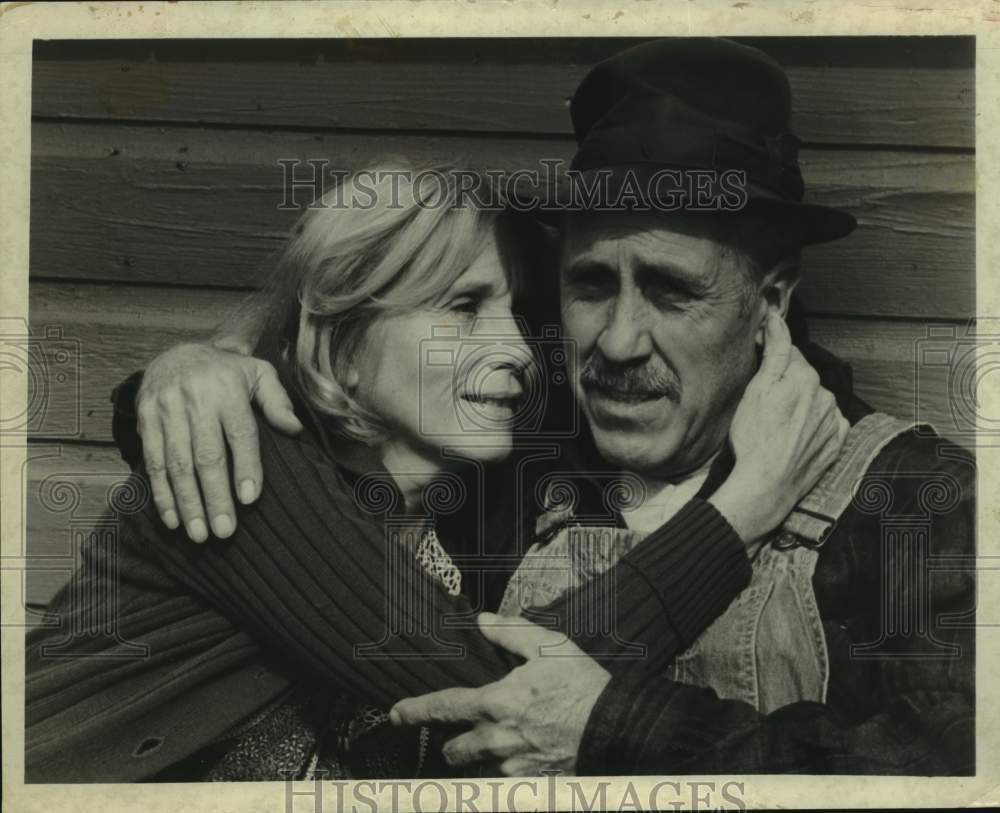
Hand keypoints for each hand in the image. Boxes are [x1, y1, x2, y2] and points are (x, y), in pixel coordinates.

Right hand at [136, 343, 301, 541]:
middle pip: (206, 455)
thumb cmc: (229, 372)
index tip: (250, 500)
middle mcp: (195, 399)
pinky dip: (161, 494)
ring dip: (188, 503)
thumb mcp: (259, 374)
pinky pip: (152, 461)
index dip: (245, 467)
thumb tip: (294, 429)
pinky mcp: (145, 419)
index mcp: (228, 389)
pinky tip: (173, 519)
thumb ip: (277, 401)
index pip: (240, 433)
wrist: (178, 353)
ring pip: (177, 464)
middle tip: (225, 531)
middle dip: (215, 497)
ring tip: (200, 534)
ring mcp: (166, 410)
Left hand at [389, 612, 609, 775]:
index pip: (443, 708)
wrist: (617, 727)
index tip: (395, 715)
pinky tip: (526, 756)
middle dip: (451, 744)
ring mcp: (513, 766)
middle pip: (454, 750)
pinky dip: (508, 770)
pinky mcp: (531, 784)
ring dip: (482, 757)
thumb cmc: (582, 684)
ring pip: (480, 766)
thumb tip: (481, 620)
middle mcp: (497, 739)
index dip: (414, 712)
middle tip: (457, 735)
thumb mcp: (548, 645)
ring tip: (501, 743)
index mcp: (496, 704)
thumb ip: (510, 631)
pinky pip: (506, 781)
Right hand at [709, 311, 848, 545]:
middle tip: (764, 404)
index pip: (789, 354)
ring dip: (800, 405)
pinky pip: (827, 424)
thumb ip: (775, 350)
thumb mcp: (757, 388)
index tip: (758, 370)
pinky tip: (795, 437)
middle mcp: (826, 395)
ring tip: (778, 425)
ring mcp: (834, 420)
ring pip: (815, 400)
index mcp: (805, 377)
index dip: (771, 358)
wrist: (766, 485)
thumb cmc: (754, 437)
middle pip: (803, 378)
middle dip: (787, 384)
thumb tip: (777, 317)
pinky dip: (813, 426)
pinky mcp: (836, 443)